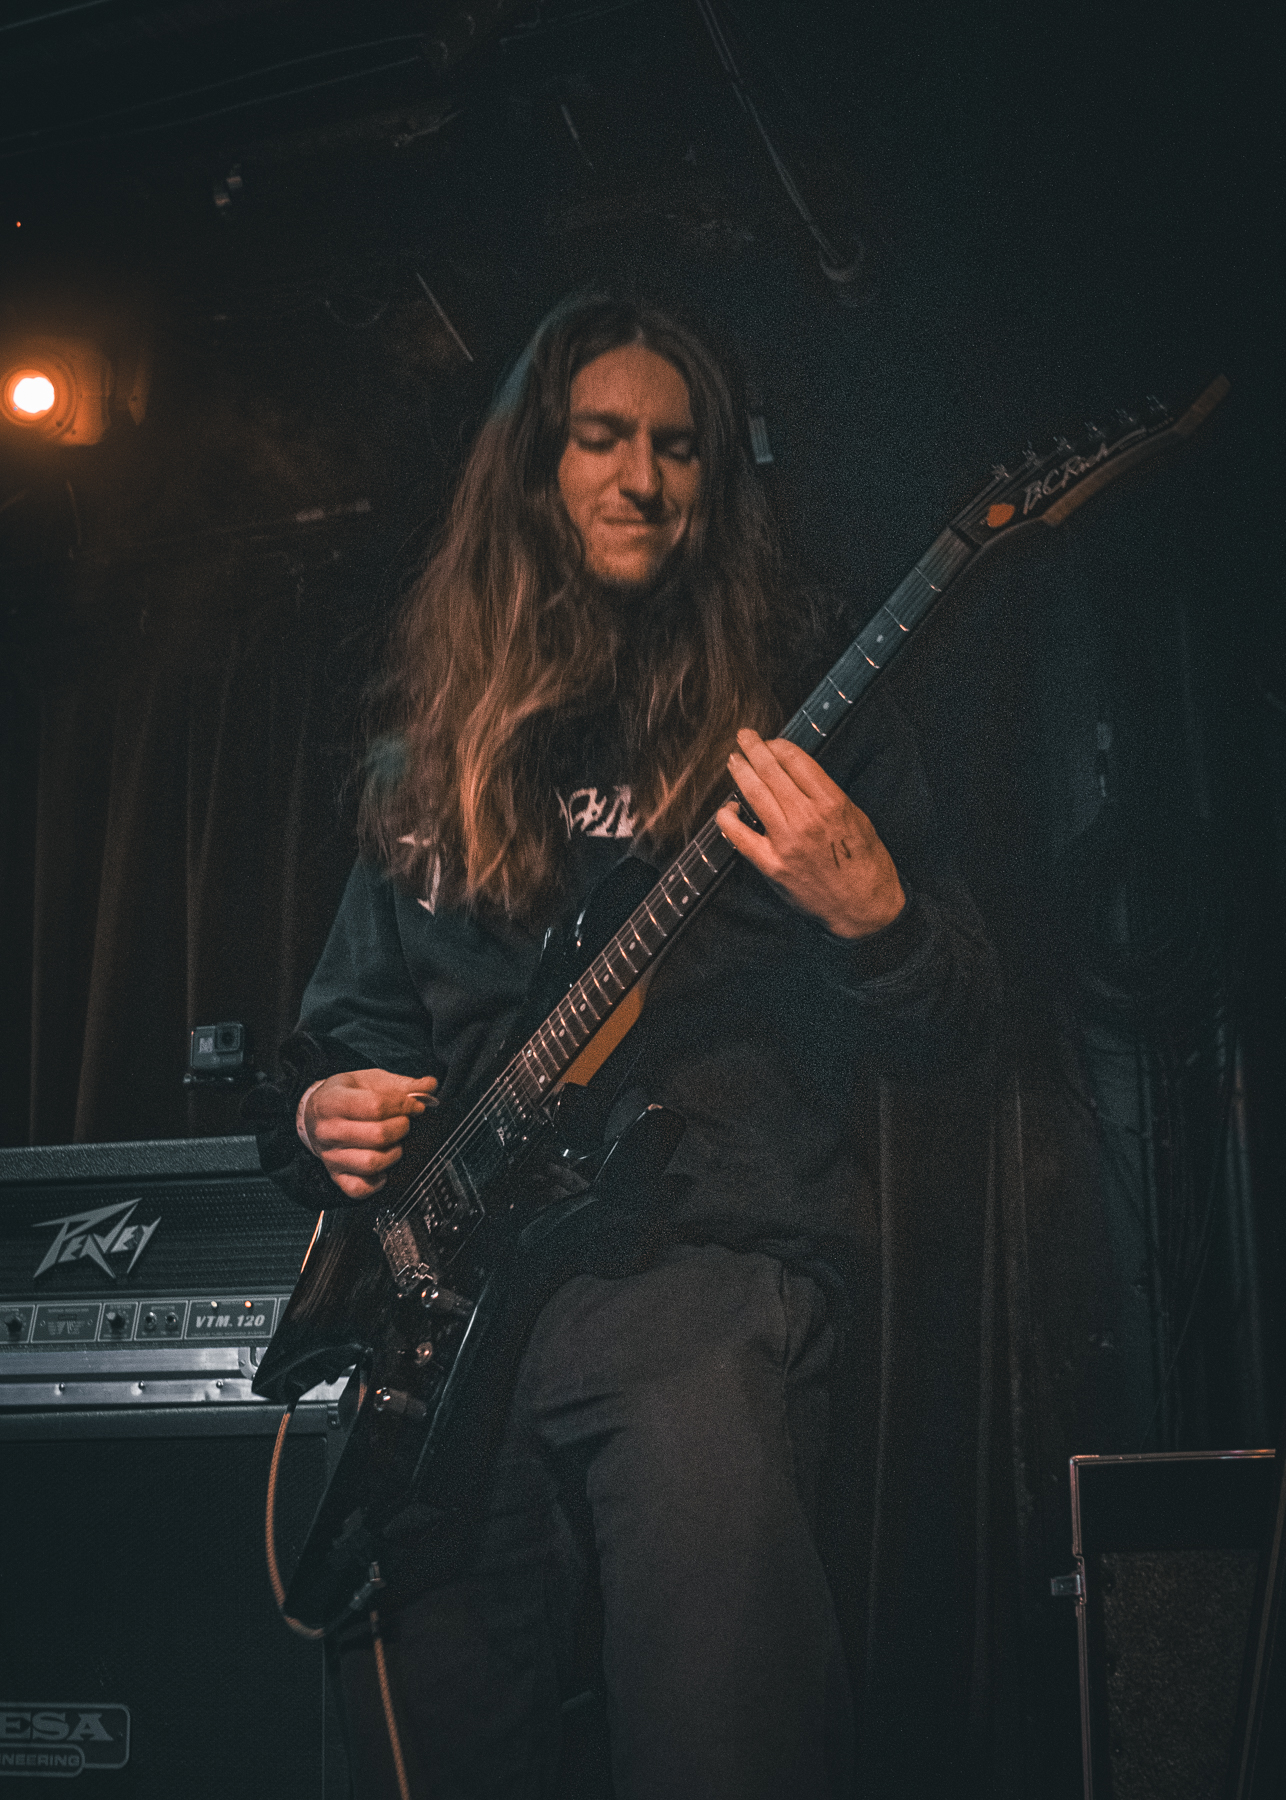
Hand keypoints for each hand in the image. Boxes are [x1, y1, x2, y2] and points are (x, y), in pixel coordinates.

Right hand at [302, 1068, 437, 1200]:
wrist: (314, 1114)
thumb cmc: (345, 1096)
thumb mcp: (369, 1081)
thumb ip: (402, 1084)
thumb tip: (430, 1085)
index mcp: (333, 1102)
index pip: (376, 1106)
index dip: (403, 1105)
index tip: (414, 1105)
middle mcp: (328, 1131)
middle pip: (377, 1135)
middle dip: (401, 1128)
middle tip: (404, 1123)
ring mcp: (331, 1156)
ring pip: (372, 1163)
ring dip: (394, 1153)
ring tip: (395, 1143)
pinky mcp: (336, 1176)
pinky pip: (359, 1189)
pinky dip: (378, 1182)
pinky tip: (383, 1167)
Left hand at [716, 728, 905, 939]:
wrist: (863, 906)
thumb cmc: (865, 861)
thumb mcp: (857, 817)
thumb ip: (828, 795)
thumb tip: (799, 773)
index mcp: (832, 803)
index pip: (797, 761)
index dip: (779, 746)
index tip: (771, 741)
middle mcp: (807, 819)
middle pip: (773, 773)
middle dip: (755, 750)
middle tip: (744, 736)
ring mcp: (786, 843)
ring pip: (755, 797)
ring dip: (741, 774)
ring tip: (733, 760)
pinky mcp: (772, 866)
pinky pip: (741, 838)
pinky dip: (729, 820)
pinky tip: (726, 809)